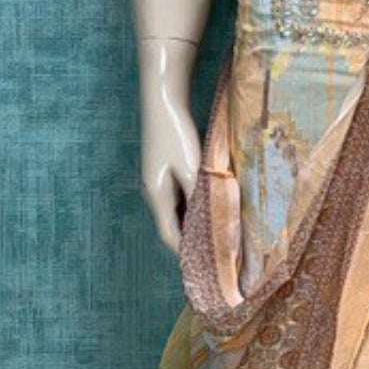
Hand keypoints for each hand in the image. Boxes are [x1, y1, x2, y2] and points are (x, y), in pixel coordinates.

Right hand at [141, 81, 202, 255]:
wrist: (163, 101)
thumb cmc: (175, 134)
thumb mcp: (190, 167)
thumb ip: (198, 195)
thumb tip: (205, 220)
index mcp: (157, 195)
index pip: (169, 235)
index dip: (185, 252)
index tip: (203, 266)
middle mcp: (154, 191)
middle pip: (171, 224)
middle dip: (190, 239)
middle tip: (213, 252)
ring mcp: (157, 180)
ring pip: (176, 210)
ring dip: (192, 221)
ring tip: (214, 232)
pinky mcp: (164, 168)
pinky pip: (178, 196)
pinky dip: (191, 205)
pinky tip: (208, 204)